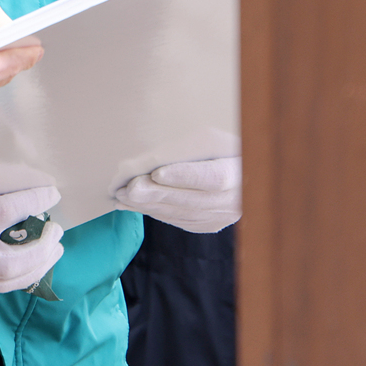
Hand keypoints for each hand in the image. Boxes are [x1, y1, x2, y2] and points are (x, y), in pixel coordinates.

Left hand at [111, 157, 240, 233]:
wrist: (243, 174)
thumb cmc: (222, 149)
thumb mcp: (210, 141)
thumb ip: (184, 152)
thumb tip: (149, 165)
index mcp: (240, 173)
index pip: (213, 178)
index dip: (184, 177)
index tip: (156, 173)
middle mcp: (235, 201)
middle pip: (192, 201)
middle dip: (156, 194)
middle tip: (128, 187)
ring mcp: (222, 217)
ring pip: (182, 214)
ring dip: (150, 206)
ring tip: (122, 196)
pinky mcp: (209, 225)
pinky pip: (179, 220)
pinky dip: (155, 212)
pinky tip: (134, 205)